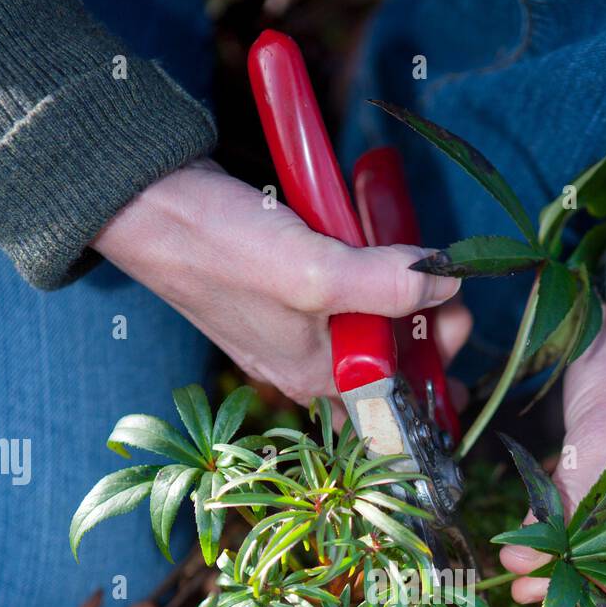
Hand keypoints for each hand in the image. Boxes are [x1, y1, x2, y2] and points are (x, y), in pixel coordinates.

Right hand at [93, 159, 467, 402]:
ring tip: (420, 264)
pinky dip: (365, 276)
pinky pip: (341, 295)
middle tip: (446, 286)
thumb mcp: (315, 272)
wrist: (148, 204)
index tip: (457, 322)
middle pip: (388, 361)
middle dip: (425, 328)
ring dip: (398, 299)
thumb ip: (385, 285)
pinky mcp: (283, 289)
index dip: (436, 371)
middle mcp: (307, 363)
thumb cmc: (221, 248)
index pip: (397, 402)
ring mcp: (294, 326)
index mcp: (317, 378)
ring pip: (367, 325)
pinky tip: (379, 249)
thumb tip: (445, 283)